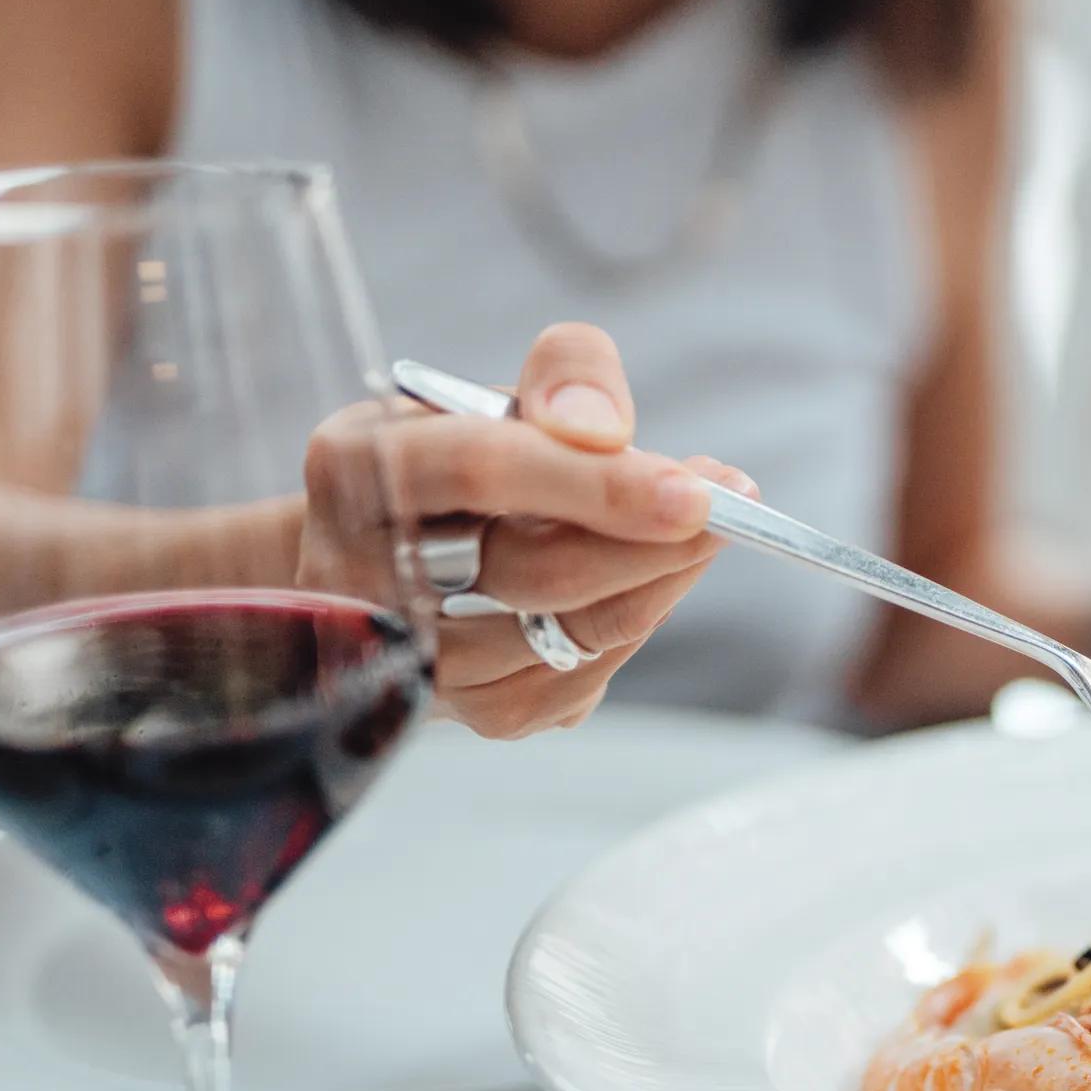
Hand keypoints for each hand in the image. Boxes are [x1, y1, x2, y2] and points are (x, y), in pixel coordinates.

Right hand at [299, 323, 752, 736]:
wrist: (396, 560)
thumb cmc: (460, 462)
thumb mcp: (501, 392)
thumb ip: (565, 375)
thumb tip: (605, 430)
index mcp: (358, 467)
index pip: (481, 472)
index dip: (596, 481)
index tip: (694, 489)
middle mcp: (362, 574)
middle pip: (536, 571)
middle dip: (652, 541)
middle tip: (732, 507)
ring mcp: (412, 659)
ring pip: (570, 633)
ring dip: (659, 581)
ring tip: (702, 532)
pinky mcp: (469, 714)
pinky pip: (580, 678)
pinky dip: (633, 623)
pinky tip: (648, 582)